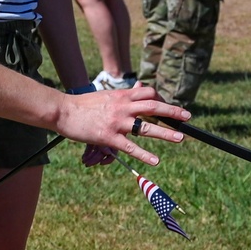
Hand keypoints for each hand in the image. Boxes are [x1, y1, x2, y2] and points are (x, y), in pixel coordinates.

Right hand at [55, 83, 189, 166]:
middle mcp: (123, 107)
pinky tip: (155, 161)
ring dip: (166, 133)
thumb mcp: (106, 95)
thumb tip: (139, 89)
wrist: (62, 111)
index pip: (148, 93)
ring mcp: (117, 122)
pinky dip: (145, 155)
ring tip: (180, 138)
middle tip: (187, 117)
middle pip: (154, 107)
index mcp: (122, 96)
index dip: (162, 99)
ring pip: (147, 128)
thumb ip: (124, 96)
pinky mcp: (109, 137)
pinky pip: (131, 147)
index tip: (169, 107)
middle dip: (173, 112)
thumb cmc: (83, 105)